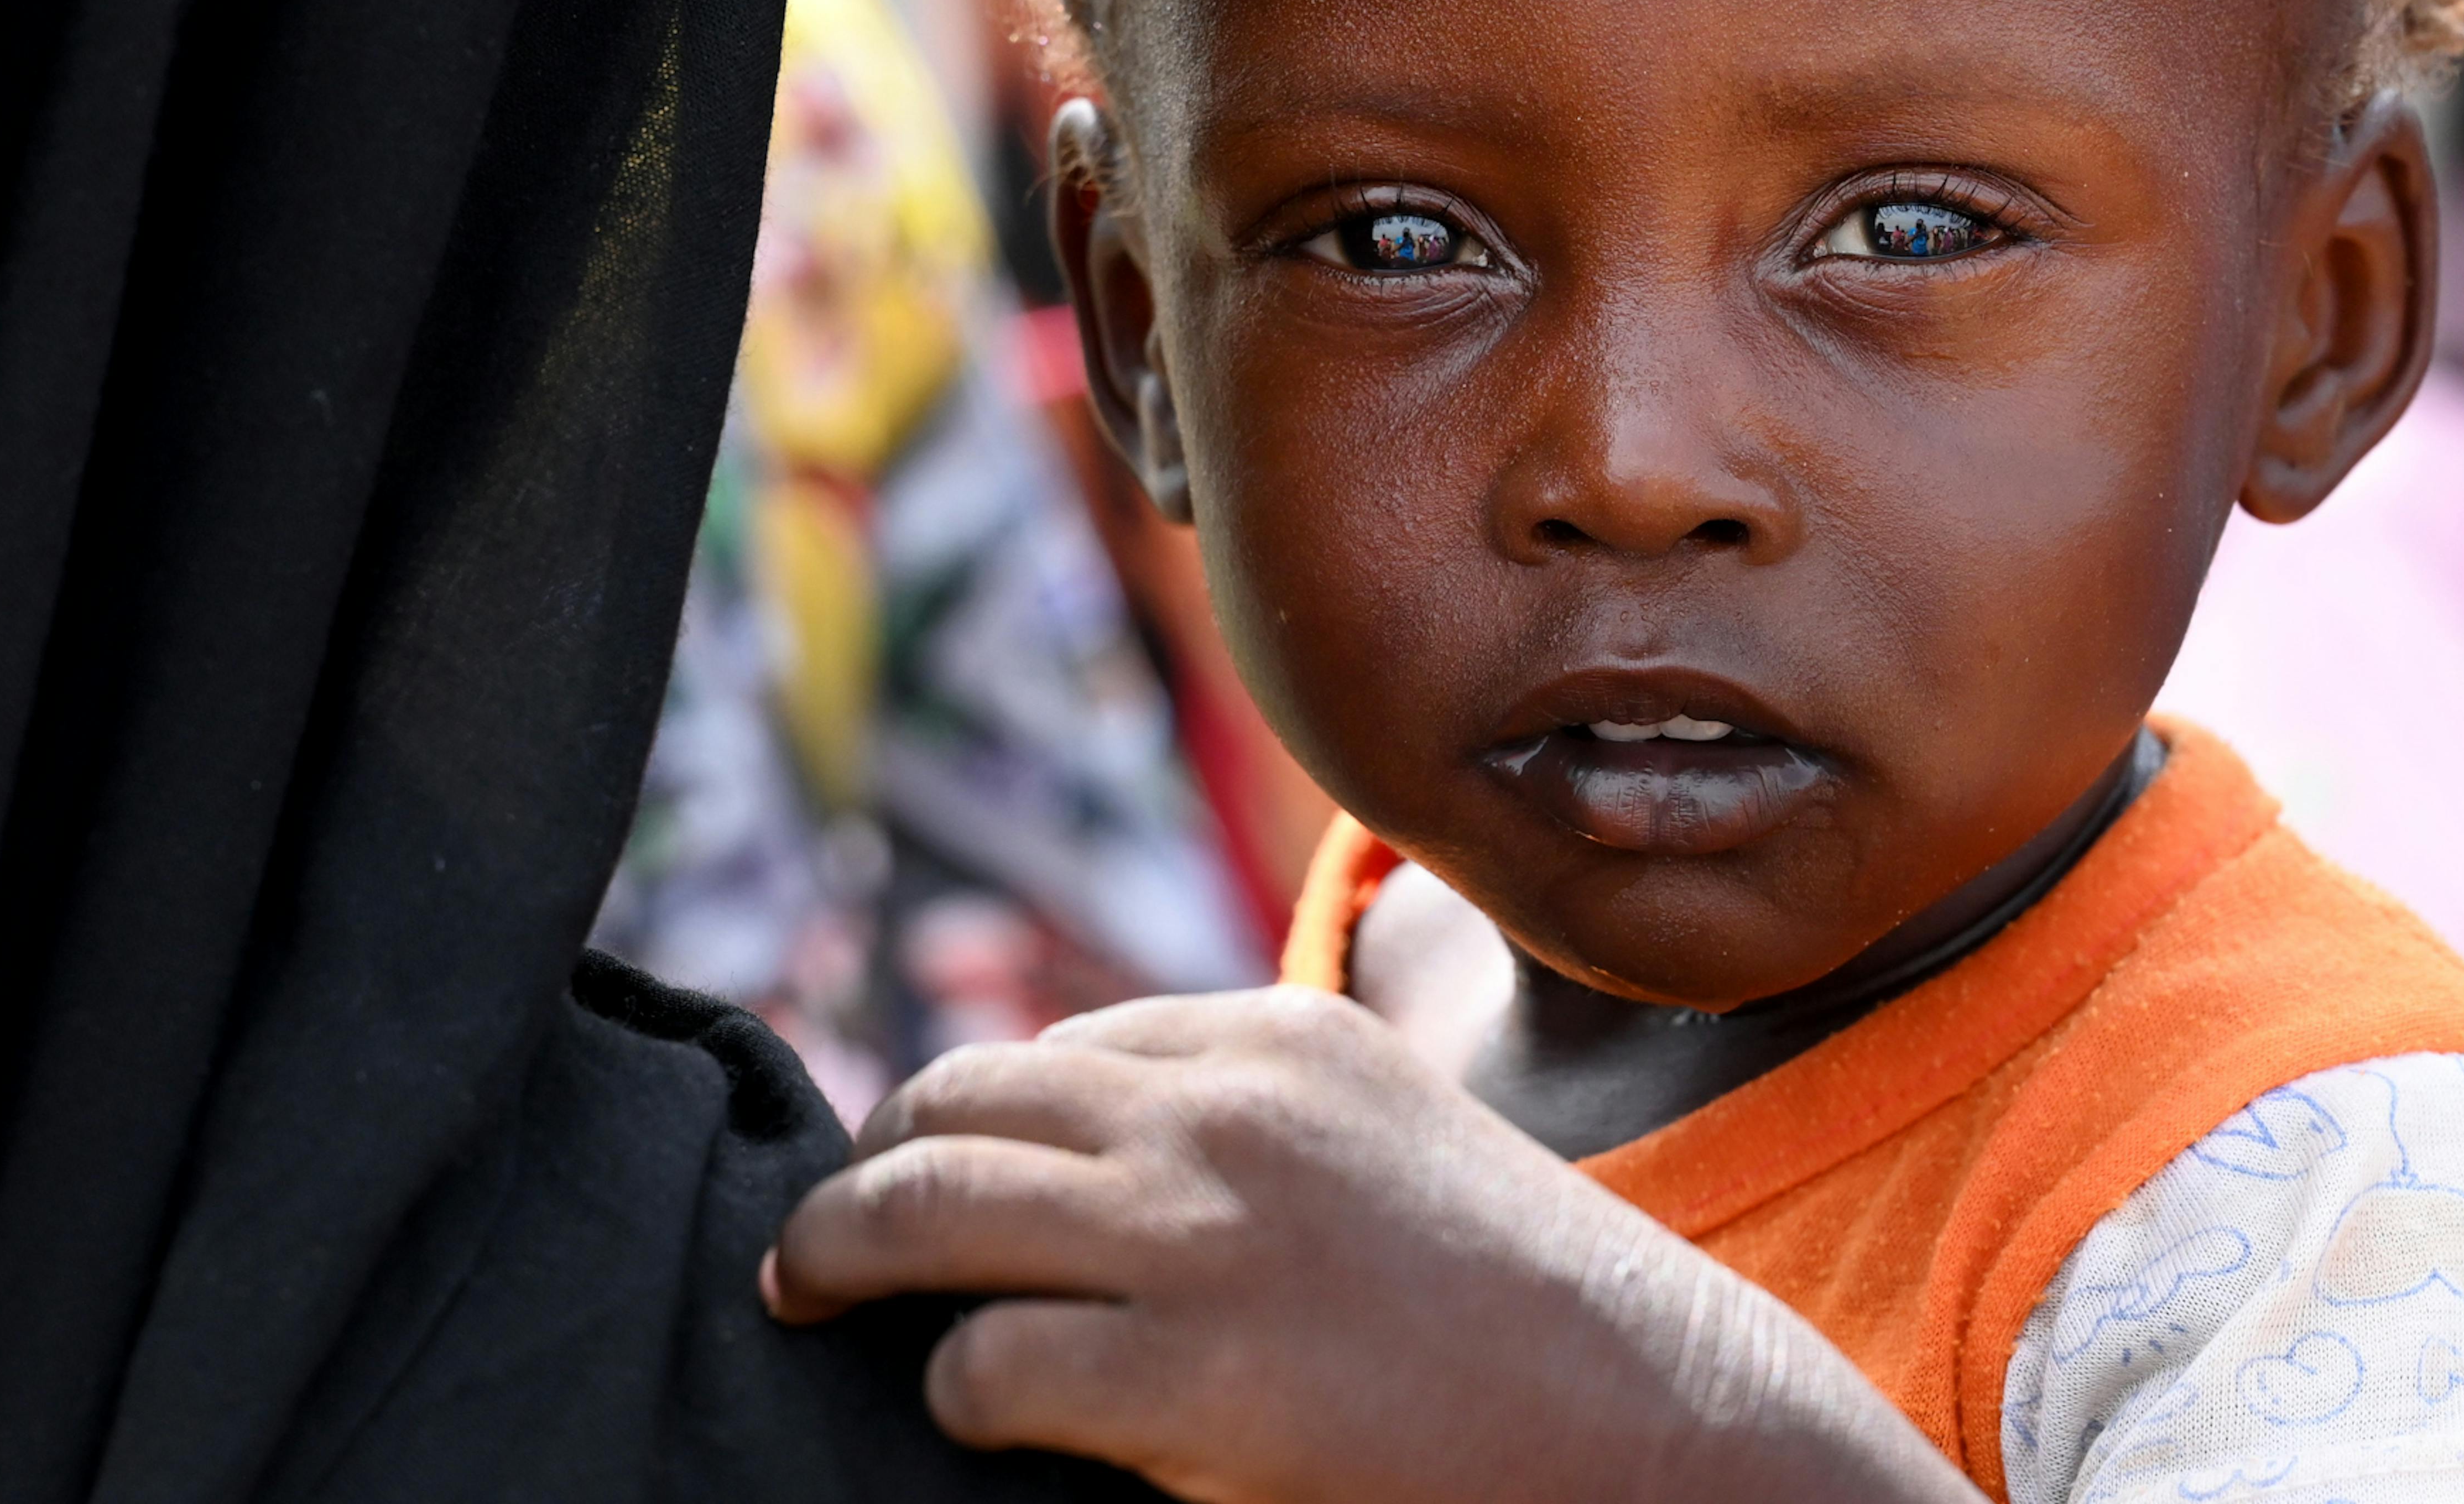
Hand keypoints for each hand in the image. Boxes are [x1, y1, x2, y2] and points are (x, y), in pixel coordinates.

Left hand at [764, 987, 1976, 1503]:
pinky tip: (971, 1410)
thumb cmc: (1529, 1307)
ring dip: (840, 1254)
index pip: (1055, 1050)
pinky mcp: (1187, 1383)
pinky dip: (953, 1390)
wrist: (1661, 1423)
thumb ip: (1258, 1118)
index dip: (969, 1111)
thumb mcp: (1391, 1137)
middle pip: (956, 1104)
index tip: (925, 1160)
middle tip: (820, 1232)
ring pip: (923, 1210)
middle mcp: (1222, 1114)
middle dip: (870, 1165)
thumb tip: (1077, 1140)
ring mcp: (1199, 1242)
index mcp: (1279, 1040)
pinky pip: (983, 1367)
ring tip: (802, 1292)